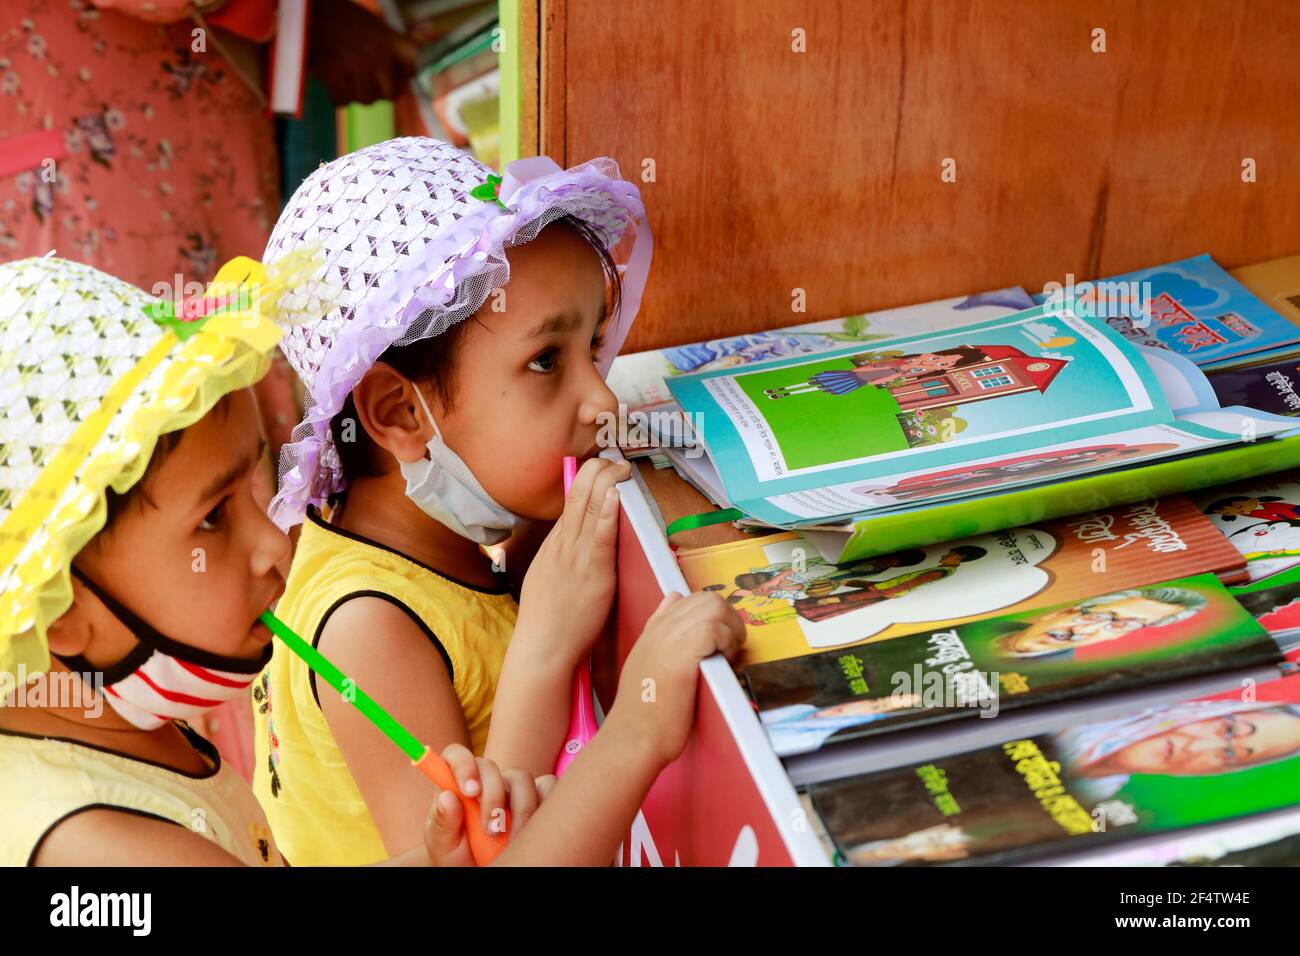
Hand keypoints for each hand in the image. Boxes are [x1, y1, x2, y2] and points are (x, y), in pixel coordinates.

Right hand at [307, 0, 416, 104]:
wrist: (310, 10)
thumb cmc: (342, 18)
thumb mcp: (375, 26)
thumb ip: (393, 46)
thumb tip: (410, 69)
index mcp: (390, 39)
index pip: (412, 68)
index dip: (404, 75)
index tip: (396, 73)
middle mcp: (378, 53)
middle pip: (391, 94)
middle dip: (381, 92)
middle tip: (368, 83)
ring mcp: (356, 65)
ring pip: (366, 99)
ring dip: (357, 93)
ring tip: (347, 77)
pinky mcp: (333, 72)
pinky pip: (343, 100)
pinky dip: (337, 96)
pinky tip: (333, 81)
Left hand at [422, 744, 555, 866]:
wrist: (483, 869)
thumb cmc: (458, 857)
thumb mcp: (443, 845)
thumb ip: (442, 822)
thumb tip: (447, 797)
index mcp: (458, 785)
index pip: (457, 756)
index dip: (463, 764)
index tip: (469, 791)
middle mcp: (487, 781)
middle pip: (492, 767)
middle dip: (493, 797)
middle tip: (490, 830)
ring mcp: (513, 788)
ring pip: (522, 778)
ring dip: (520, 808)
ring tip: (512, 840)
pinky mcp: (538, 797)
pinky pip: (549, 786)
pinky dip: (546, 806)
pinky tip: (534, 830)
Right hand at [514, 458, 631, 669]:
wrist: (543, 646)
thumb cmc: (548, 619)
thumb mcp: (546, 577)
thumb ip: (560, 557)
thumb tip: (571, 542)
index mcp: (554, 545)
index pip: (569, 502)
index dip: (585, 480)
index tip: (600, 467)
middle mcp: (564, 545)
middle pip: (578, 497)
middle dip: (597, 472)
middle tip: (615, 460)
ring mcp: (577, 558)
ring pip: (589, 509)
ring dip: (607, 483)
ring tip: (621, 466)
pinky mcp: (593, 574)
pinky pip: (601, 538)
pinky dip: (607, 515)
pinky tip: (614, 497)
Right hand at [603, 591, 745, 766]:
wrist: (633, 738)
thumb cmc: (645, 712)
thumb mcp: (647, 661)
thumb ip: (660, 632)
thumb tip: (672, 600)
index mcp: (653, 629)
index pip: (689, 598)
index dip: (711, 616)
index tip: (715, 643)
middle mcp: (660, 627)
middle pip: (707, 597)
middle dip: (728, 619)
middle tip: (729, 648)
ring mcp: (669, 637)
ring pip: (714, 606)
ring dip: (730, 628)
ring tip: (726, 655)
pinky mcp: (682, 655)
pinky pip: (714, 629)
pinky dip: (726, 642)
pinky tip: (721, 662)